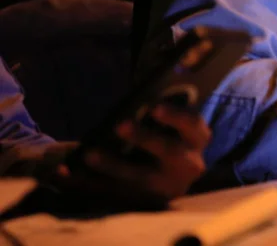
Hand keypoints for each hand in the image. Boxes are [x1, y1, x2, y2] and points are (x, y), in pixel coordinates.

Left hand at [40, 104, 210, 205]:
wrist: (174, 178)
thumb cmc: (172, 137)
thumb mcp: (177, 126)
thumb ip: (165, 111)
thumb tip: (142, 89)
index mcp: (197, 141)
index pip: (193, 125)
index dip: (175, 117)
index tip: (154, 107)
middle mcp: (186, 166)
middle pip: (168, 152)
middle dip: (144, 138)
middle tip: (119, 125)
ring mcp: (163, 186)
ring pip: (138, 178)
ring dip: (112, 165)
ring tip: (89, 154)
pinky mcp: (140, 200)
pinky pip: (110, 191)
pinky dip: (86, 181)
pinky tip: (65, 171)